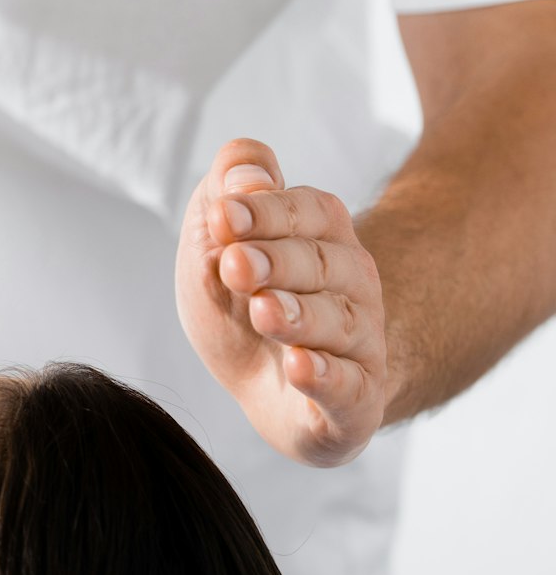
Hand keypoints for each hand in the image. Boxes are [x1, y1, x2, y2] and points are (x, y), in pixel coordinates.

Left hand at [174, 137, 389, 466]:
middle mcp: (353, 286)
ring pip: (339, 324)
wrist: (262, 388)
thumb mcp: (215, 243)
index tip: (222, 216)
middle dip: (276, 262)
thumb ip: (227, 193)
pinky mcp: (355, 401)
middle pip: (323, 264)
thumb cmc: (239, 303)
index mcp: (322, 238)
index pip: (308, 211)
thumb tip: (246, 172)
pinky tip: (299, 366)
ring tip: (262, 311)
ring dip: (298, 316)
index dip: (265, 212)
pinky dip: (325, 376)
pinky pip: (350, 387)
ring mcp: (359, 344)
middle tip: (234, 264)